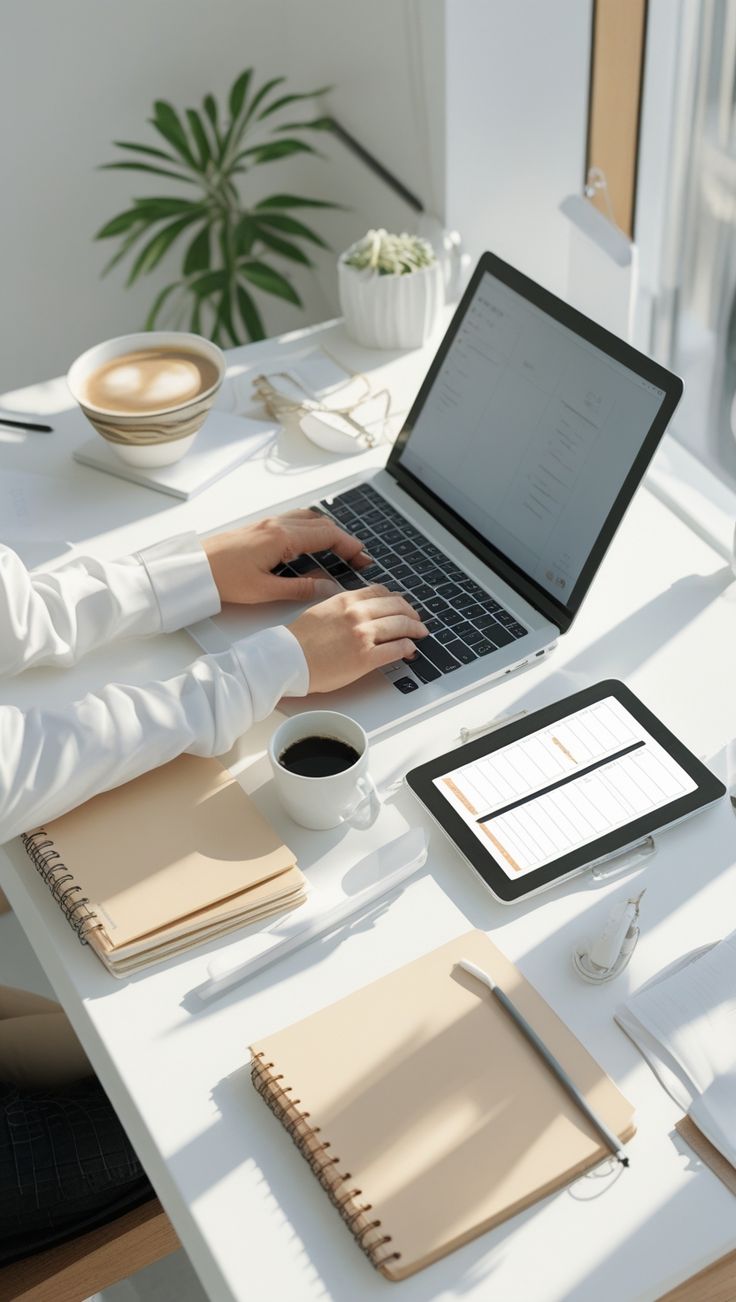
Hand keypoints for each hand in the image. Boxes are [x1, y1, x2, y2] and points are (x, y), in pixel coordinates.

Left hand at [202, 509, 371, 604]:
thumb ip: (301, 589)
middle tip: (359, 557)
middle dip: (344, 539)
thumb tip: (329, 589)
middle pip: (323, 524)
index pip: (327, 535)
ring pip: (310, 518)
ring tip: (341, 548)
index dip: (350, 546)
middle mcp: (278, 524)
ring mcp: (269, 523)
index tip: (363, 558)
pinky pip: (296, 519)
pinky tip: (313, 540)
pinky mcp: (261, 527)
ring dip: (329, 530)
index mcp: (282, 538)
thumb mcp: (265, 591)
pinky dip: (313, 527)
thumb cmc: (223, 579)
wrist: (194, 568)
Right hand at [288, 585, 427, 692]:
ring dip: (415, 630)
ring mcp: (363, 635)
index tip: (401, 606)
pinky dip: (408, 648)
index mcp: (346, 600)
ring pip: (401, 626)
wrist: (287, 659)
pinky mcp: (366, 658)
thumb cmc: (298, 639)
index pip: (381, 592)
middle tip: (417, 621)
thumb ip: (342, 607)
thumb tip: (359, 611)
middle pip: (397, 607)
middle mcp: (357, 614)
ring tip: (420, 634)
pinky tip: (410, 650)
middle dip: (411, 614)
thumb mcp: (321, 610)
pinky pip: (397, 649)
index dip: (396, 599)